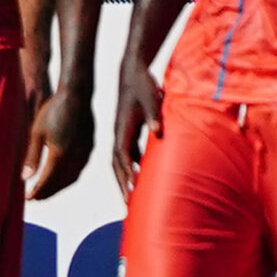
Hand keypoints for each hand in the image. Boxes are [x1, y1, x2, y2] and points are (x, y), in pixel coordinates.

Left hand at [22, 85, 95, 199]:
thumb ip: (31, 157)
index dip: (38, 191)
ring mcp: (85, 153)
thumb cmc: (52, 111)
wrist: (75, 95)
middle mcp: (75, 157)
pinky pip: (80, 169)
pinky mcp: (90, 147)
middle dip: (48, 192)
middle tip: (36, 197)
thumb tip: (24, 178)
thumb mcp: (36, 133)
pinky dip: (69, 177)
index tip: (29, 198)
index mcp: (60, 154)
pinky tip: (62, 175)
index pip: (47, 181)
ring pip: (72, 178)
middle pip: (61, 183)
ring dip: (59, 186)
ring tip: (47, 190)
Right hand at [108, 54, 160, 196]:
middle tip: (128, 205)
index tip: (133, 188)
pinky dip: (131, 168)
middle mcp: (119, 133)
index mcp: (123, 127)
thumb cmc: (143, 84)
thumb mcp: (151, 98)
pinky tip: (141, 177)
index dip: (127, 173)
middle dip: (122, 184)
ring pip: (121, 161)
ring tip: (131, 197)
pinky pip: (127, 154)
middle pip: (117, 164)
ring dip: (125, 179)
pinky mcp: (128, 131)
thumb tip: (159, 132)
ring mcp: (123, 133)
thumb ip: (154, 115)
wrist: (133, 71)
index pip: (122, 155)